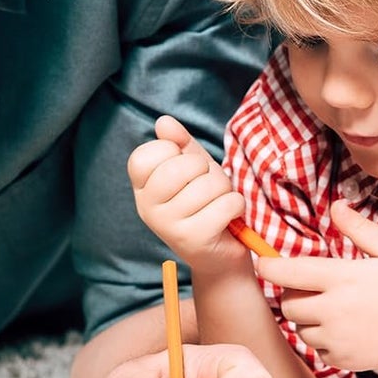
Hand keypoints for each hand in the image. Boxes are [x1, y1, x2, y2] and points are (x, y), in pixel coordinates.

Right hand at [127, 115, 249, 278]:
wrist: (219, 255)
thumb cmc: (205, 203)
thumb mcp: (193, 168)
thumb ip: (179, 143)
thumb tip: (163, 122)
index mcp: (141, 188)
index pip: (146, 154)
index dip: (172, 152)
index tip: (183, 169)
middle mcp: (147, 207)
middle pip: (182, 166)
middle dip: (207, 171)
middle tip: (208, 187)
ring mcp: (167, 225)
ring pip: (208, 185)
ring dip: (224, 190)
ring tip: (219, 203)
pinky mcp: (193, 239)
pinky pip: (225, 204)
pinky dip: (236, 206)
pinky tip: (228, 217)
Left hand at [257, 199, 377, 371]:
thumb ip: (359, 229)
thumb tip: (336, 206)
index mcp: (343, 278)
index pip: (288, 272)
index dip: (268, 266)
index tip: (264, 261)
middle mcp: (334, 310)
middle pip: (287, 302)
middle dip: (293, 293)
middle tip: (315, 287)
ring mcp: (337, 338)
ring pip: (299, 326)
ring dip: (307, 317)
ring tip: (335, 309)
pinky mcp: (342, 359)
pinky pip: (315, 348)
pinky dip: (322, 339)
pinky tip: (345, 329)